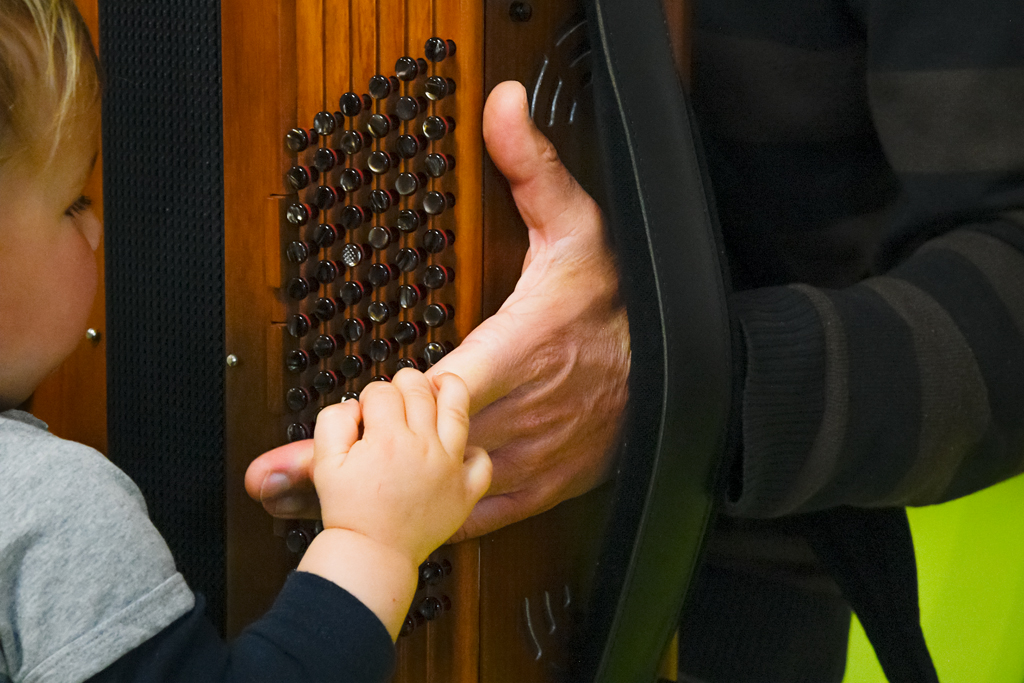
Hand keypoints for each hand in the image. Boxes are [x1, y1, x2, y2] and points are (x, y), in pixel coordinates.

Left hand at [244, 80, 629, 534]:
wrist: (678, 376)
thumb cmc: (618, 306)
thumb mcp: (580, 227)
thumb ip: (534, 169)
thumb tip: (502, 105)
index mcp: (520, 349)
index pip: (443, 381)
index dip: (388, 402)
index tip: (330, 417)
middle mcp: (516, 413)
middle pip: (418, 445)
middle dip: (343, 464)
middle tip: (272, 477)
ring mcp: (524, 457)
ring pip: (433, 491)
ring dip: (364, 502)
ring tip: (295, 511)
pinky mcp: (534, 488)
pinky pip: (472, 515)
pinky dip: (420, 525)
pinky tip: (372, 531)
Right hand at [310, 369, 490, 563]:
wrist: (372, 555)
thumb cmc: (348, 511)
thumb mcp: (325, 463)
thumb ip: (334, 422)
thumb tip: (354, 405)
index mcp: (387, 438)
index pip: (383, 392)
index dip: (371, 395)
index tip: (368, 409)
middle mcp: (423, 446)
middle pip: (419, 391)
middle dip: (405, 382)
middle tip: (398, 392)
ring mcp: (449, 467)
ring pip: (457, 411)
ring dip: (450, 389)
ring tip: (442, 383)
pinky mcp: (465, 491)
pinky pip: (482, 462)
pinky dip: (475, 451)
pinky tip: (461, 447)